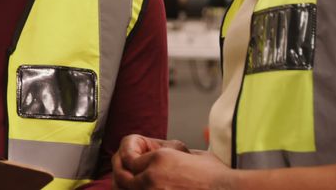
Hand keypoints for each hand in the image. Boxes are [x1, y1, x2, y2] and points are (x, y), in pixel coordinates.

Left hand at [114, 136, 231, 189]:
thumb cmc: (216, 177)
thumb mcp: (190, 154)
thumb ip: (169, 151)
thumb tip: (155, 150)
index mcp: (159, 160)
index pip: (127, 154)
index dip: (128, 150)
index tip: (134, 151)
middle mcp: (152, 178)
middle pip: (120, 173)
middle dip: (119, 165)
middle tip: (122, 162)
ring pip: (123, 188)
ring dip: (123, 181)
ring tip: (127, 175)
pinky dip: (133, 189)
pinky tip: (139, 185)